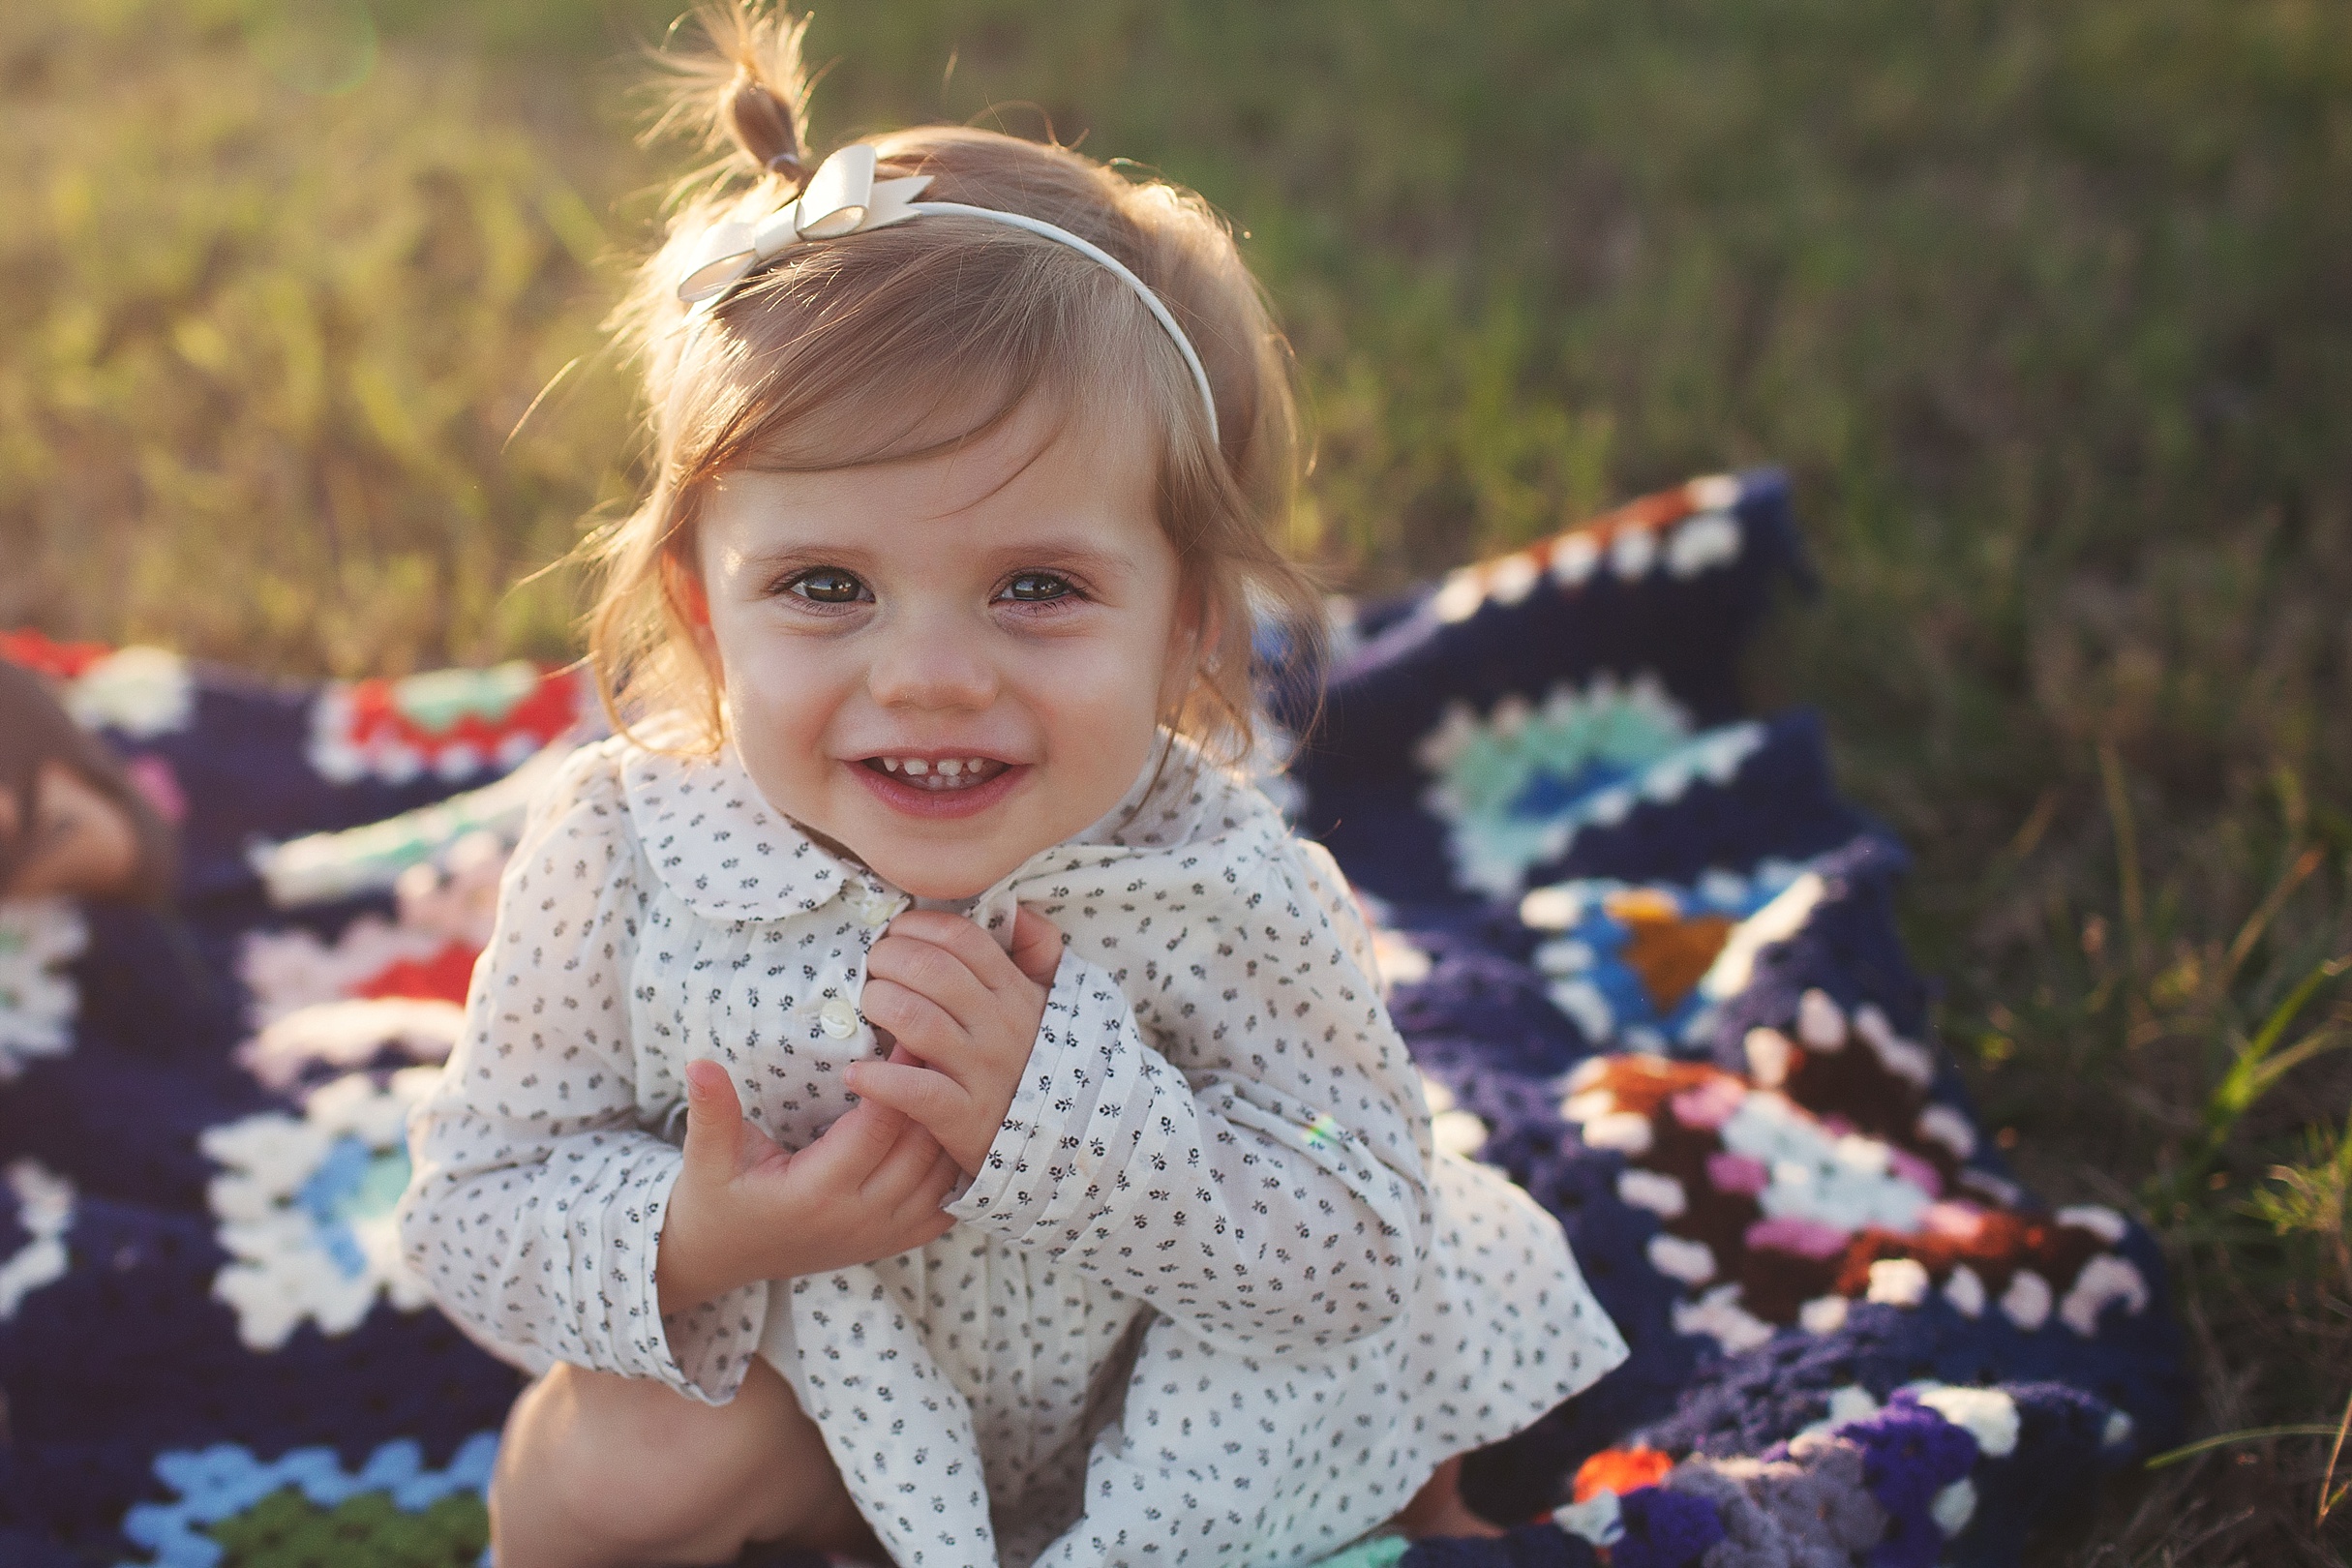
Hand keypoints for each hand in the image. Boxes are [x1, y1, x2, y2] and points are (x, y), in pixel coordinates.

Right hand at [654, 1060, 961, 1314]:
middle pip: (920, 1148)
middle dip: (933, 1095)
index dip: (897, 1080)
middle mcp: (857, 1219)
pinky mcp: (890, 1242)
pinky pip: (944, 1206)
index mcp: (815, 1193)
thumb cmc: (715, 1199)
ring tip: (952, 1075)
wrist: (721, 1257)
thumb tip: (698, 1063)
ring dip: (949, 1127)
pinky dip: (955, 1168)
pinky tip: (953, 1129)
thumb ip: (710, 1111)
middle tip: (942, 1044)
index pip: (877, 1129)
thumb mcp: (705, 1157)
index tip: (907, 1036)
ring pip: (941, 1176)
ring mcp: (879, 1236)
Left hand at [845, 907, 1062, 1173]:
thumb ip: (1037, 950)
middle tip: (872, 970)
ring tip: (868, 1009)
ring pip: (917, 1020)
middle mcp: (1000, 1025)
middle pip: (931, 970)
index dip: (917, 926)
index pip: (961, 938)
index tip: (895, 934)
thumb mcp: (1048, 1000)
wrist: (1060, 1138)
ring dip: (879, 1005)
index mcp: (1014, 990)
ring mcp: (982, 1070)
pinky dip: (879, 1080)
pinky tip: (856, 1074)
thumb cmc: (1034, 1059)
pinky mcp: (964, 1116)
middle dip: (887, 959)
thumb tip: (1018, 910)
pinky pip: (916, 1091)